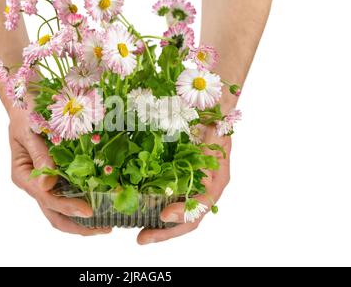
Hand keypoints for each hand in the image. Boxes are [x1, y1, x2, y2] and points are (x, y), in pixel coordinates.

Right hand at [8, 108, 111, 235]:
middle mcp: (35, 183)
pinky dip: (86, 203)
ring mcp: (48, 182)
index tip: (89, 211)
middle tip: (104, 228)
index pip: (46, 198)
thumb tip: (49, 184)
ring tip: (107, 225)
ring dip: (83, 221)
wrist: (30, 100)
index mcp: (24, 174)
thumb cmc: (27, 111)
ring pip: (63, 210)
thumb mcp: (30, 129)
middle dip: (78, 225)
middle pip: (54, 213)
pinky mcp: (60, 176)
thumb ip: (40, 155)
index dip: (67, 207)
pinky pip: (72, 195)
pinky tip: (104, 206)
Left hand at [137, 126, 230, 243]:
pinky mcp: (176, 182)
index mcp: (215, 181)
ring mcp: (189, 188)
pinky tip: (138, 212)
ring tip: (140, 233)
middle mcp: (203, 189)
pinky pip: (165, 200)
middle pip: (188, 219)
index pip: (202, 205)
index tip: (163, 215)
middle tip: (142, 238)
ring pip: (176, 215)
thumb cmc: (212, 123)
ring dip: (158, 227)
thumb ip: (209, 148)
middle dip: (165, 232)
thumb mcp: (214, 134)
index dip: (184, 213)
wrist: (208, 115)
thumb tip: (200, 170)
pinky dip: (153, 209)